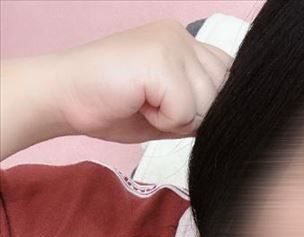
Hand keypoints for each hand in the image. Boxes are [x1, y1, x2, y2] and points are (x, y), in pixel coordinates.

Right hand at [53, 18, 232, 142]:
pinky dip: (163, 121)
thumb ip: (199, 109)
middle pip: (222, 94)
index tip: (168, 108)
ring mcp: (172, 43)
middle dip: (192, 115)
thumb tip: (226, 119)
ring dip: (176, 119)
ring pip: (207, 104)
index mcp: (184, 43)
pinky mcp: (160, 59)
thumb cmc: (111, 107)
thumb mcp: (168, 111)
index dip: (205, 105)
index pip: (227, 78)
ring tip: (144, 105)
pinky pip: (185, 111)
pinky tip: (138, 105)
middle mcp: (182, 35)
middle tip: (153, 107)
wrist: (64, 100)